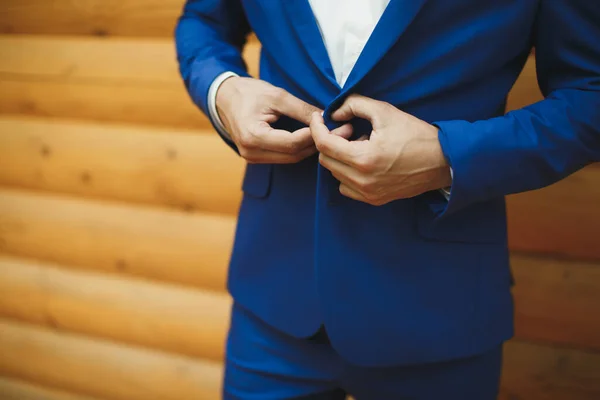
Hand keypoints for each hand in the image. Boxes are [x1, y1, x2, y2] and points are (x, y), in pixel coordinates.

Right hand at [217, 77, 352, 162]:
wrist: (223, 98)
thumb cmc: (248, 93)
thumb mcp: (277, 95)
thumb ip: (302, 109)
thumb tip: (327, 118)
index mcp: (253, 136)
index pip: (293, 143)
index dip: (315, 135)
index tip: (332, 124)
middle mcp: (251, 153)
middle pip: (294, 154)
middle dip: (317, 143)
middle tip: (341, 132)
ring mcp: (253, 158)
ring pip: (291, 158)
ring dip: (310, 148)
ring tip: (331, 135)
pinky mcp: (257, 158)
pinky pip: (284, 157)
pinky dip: (299, 149)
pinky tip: (314, 139)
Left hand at [311, 94, 451, 205]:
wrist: (443, 161)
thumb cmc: (416, 135)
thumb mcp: (385, 111)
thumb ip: (354, 105)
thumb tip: (333, 113)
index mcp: (364, 159)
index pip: (324, 144)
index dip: (317, 128)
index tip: (319, 117)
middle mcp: (363, 181)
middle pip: (326, 160)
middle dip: (331, 141)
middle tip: (350, 129)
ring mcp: (368, 193)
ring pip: (335, 174)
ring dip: (340, 157)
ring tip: (361, 144)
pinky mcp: (374, 199)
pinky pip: (346, 187)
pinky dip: (347, 172)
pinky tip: (364, 161)